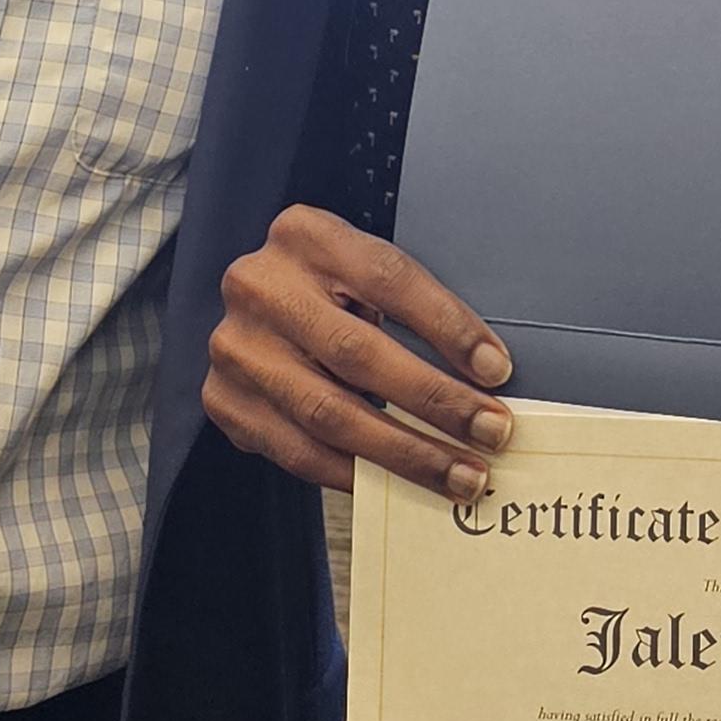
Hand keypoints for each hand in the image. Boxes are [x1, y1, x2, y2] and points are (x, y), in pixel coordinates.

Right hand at [207, 206, 516, 500]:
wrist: (253, 306)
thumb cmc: (330, 289)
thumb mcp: (362, 271)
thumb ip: (409, 307)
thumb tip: (487, 376)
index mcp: (306, 235)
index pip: (388, 279)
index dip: (448, 328)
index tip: (497, 371)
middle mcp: (260, 287)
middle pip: (358, 353)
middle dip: (435, 401)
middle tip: (491, 434)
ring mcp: (236, 348)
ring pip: (329, 413)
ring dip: (405, 453)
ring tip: (460, 474)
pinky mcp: (223, 401)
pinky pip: (299, 451)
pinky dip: (356, 474)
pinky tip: (401, 485)